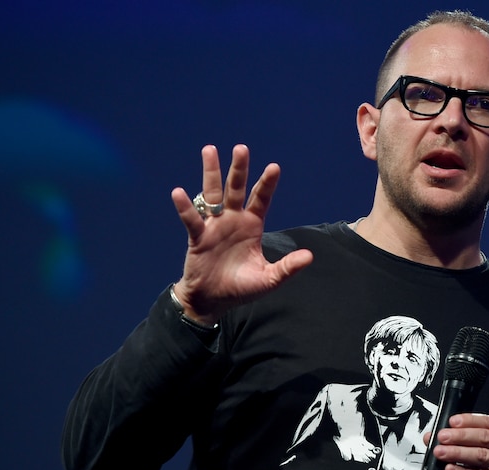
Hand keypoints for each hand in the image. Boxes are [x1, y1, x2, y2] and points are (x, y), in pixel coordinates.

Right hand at [170, 144, 312, 324]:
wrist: (212, 301)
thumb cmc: (241, 287)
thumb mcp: (268, 279)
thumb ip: (287, 267)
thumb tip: (309, 256)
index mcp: (252, 225)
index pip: (261, 199)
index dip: (267, 184)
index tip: (274, 167)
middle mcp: (233, 220)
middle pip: (237, 189)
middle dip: (239, 169)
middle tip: (241, 148)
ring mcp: (214, 226)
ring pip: (213, 194)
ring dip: (211, 173)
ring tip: (210, 150)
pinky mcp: (198, 237)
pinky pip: (192, 219)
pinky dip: (185, 207)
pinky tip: (179, 192)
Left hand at [426, 413, 488, 469]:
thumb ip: (467, 436)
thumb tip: (434, 435)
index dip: (468, 421)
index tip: (452, 422)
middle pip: (485, 437)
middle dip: (460, 437)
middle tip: (442, 437)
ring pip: (482, 455)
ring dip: (458, 453)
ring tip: (441, 452)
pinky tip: (451, 468)